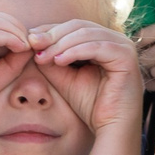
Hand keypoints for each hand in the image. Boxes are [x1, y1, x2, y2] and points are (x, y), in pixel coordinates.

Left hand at [33, 19, 142, 135]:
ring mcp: (124, 46)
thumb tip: (33, 40)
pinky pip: (96, 47)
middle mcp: (116, 39)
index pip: (73, 27)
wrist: (110, 127)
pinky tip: (59, 60)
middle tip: (32, 44)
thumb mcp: (64, 77)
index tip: (28, 39)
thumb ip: (51, 59)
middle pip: (79, 26)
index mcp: (103, 41)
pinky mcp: (126, 56)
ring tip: (43, 56)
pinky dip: (75, 51)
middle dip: (53, 35)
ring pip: (86, 34)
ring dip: (60, 44)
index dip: (50, 30)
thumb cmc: (90, 104)